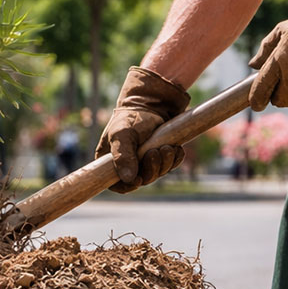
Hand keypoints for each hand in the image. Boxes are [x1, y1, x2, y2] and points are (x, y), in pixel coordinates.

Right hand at [96, 66, 189, 192]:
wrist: (154, 102)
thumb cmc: (133, 116)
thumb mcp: (123, 133)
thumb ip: (123, 156)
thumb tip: (128, 179)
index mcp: (111, 159)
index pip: (116, 184)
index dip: (128, 186)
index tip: (139, 180)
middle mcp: (128, 163)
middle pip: (141, 181)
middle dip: (151, 170)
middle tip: (155, 152)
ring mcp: (145, 161)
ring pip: (157, 174)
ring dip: (165, 163)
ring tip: (167, 147)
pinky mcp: (161, 156)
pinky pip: (170, 166)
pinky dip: (174, 160)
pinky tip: (176, 149)